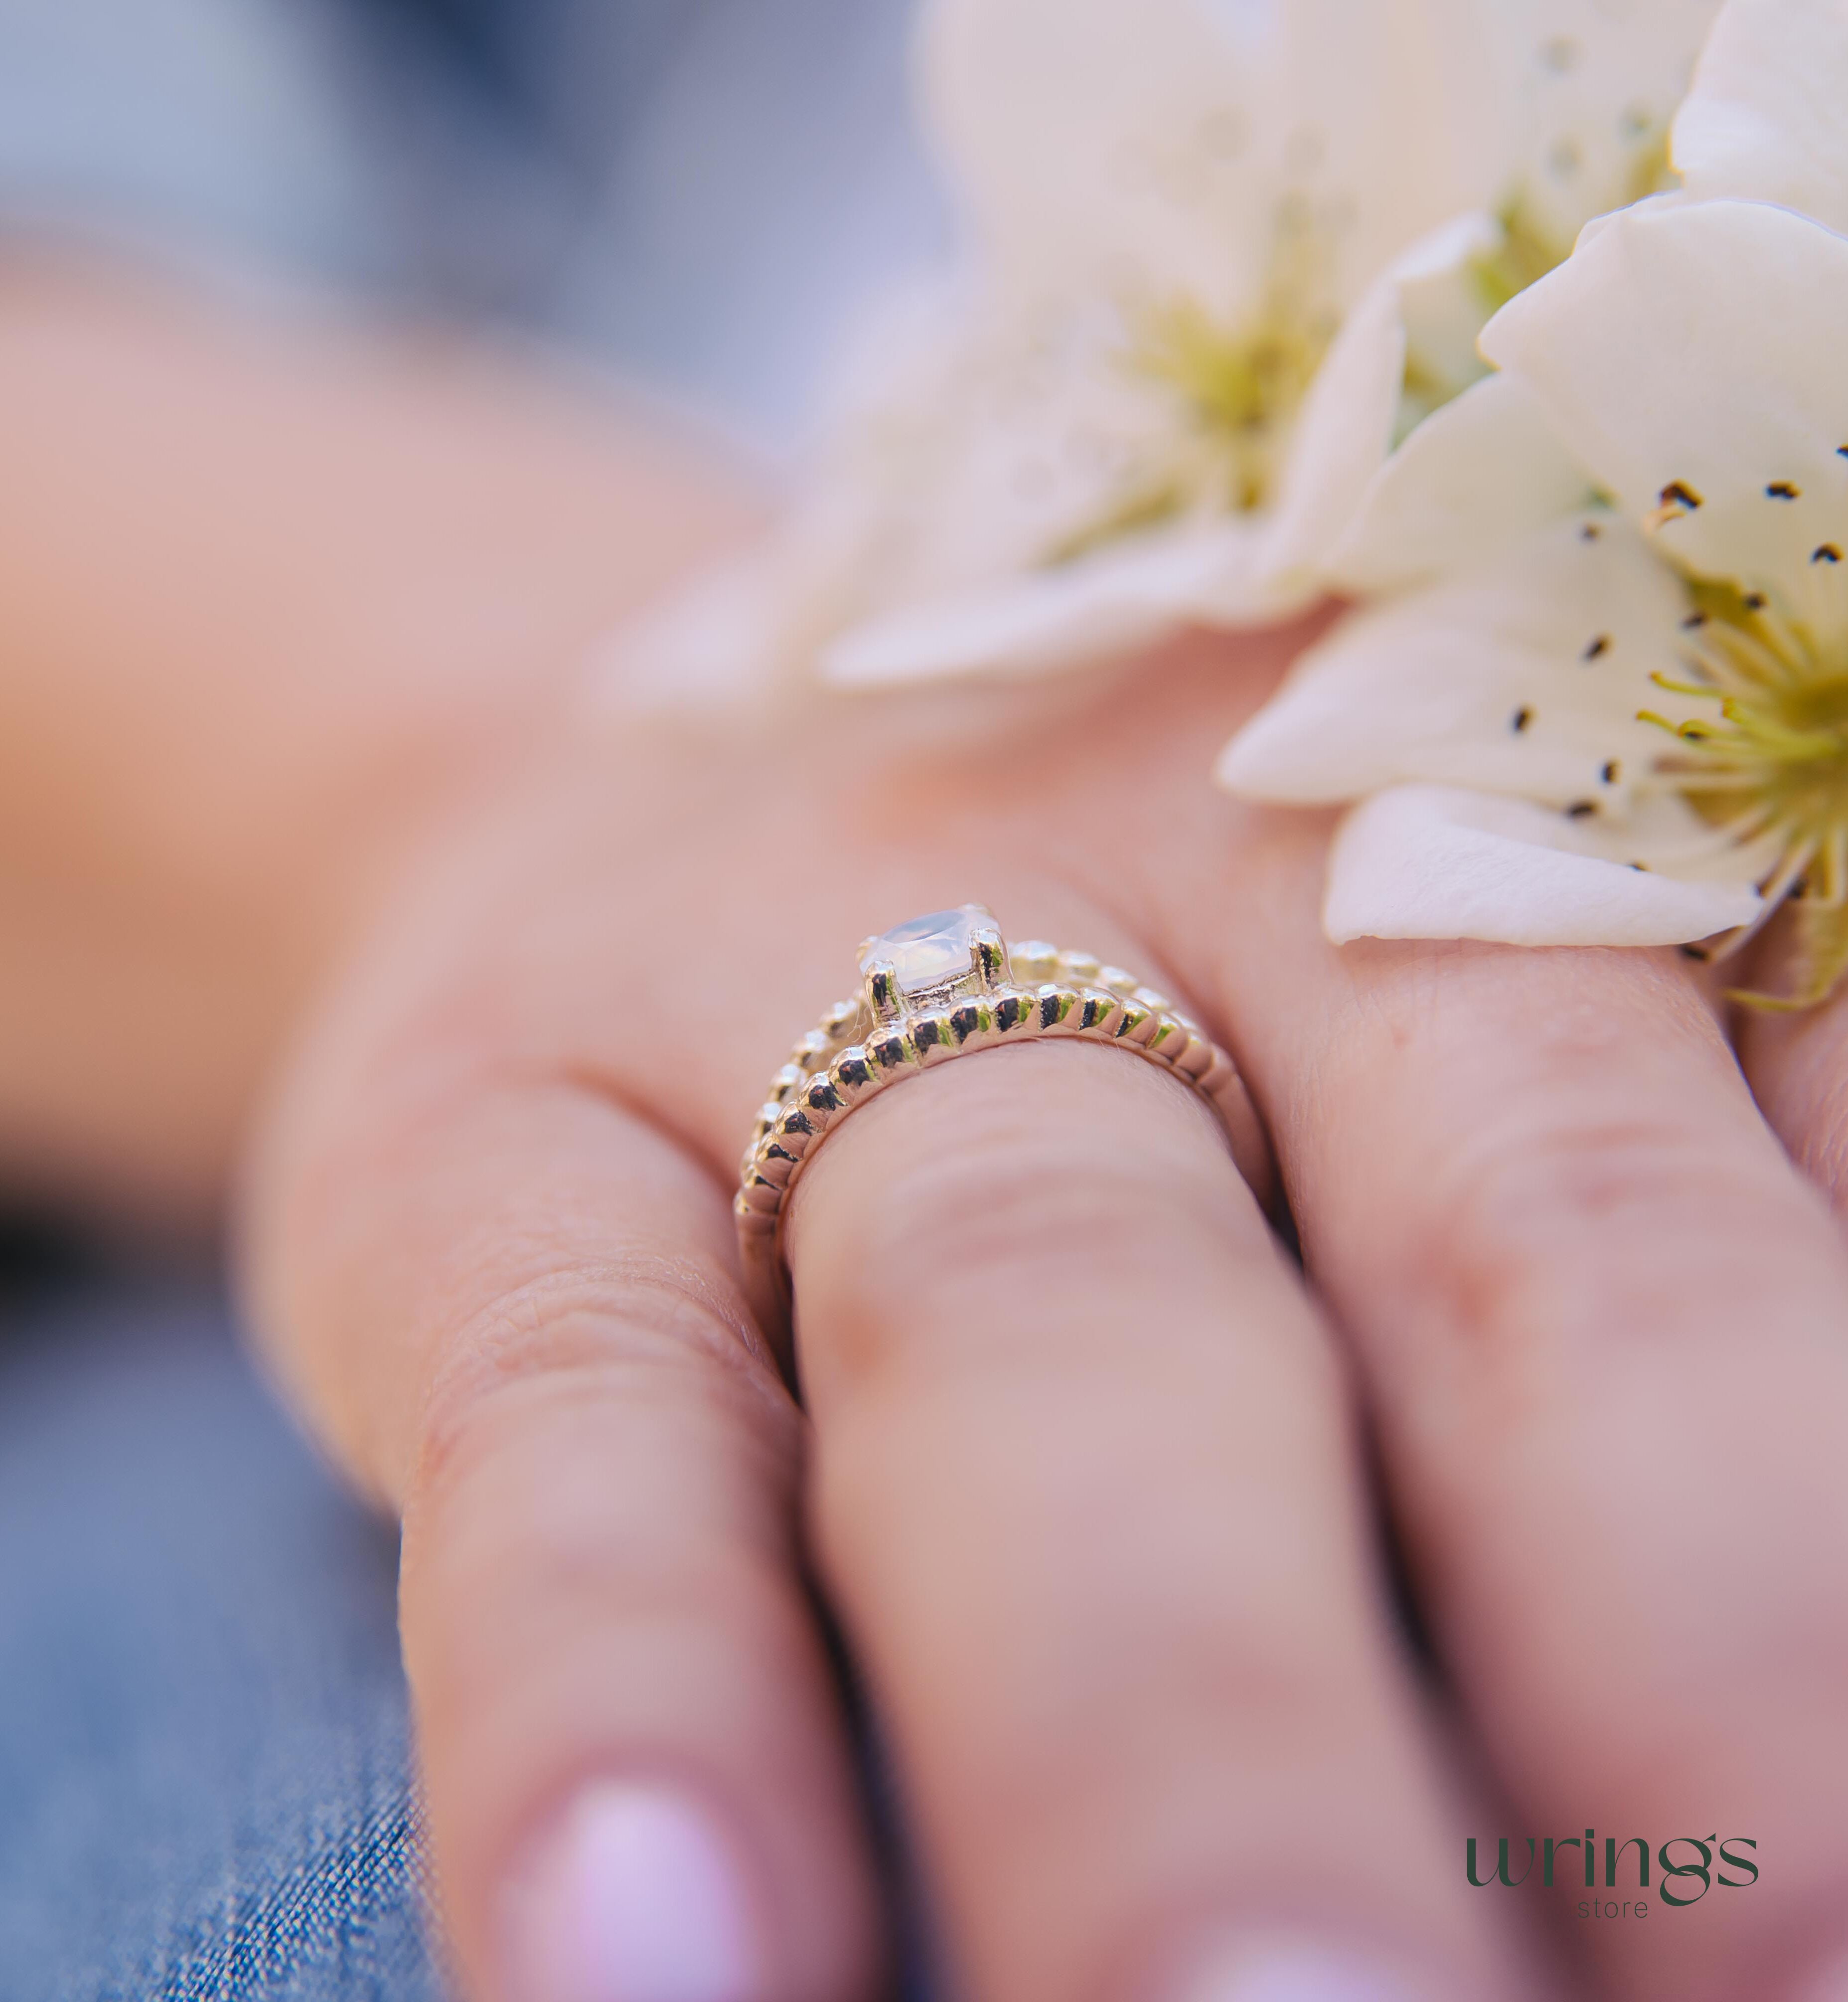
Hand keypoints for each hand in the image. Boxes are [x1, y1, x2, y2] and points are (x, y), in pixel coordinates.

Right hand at [241, 628, 1847, 2001]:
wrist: (599, 789)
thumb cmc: (1066, 981)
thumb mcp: (1380, 1051)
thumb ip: (1605, 1310)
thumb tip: (1783, 1755)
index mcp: (1509, 869)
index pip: (1787, 1191)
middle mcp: (1206, 890)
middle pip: (1507, 1259)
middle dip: (1693, 1638)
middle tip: (1803, 1995)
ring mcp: (808, 987)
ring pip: (1040, 1334)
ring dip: (1171, 1725)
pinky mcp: (482, 1137)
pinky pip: (575, 1424)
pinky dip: (624, 1700)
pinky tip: (658, 1976)